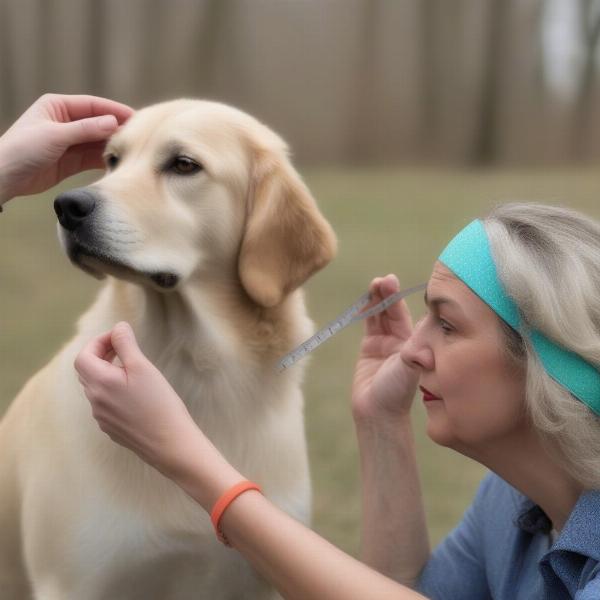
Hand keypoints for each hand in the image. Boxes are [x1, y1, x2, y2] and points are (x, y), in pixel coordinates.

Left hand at [0, 94, 132, 204]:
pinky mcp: (70, 162)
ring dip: (111, 146)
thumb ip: (86, 129)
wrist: (5, 177)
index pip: (92, 105)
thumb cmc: (22, 149)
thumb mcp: (55, 135)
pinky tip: (117, 162)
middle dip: (116, 129)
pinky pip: (92, 158)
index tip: (135, 118)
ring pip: (96, 142)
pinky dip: (104, 160)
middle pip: (97, 123)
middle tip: (137, 137)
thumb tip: (114, 122)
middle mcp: (65, 122)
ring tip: (130, 151)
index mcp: (57, 107)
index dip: (114, 110)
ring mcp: (68, 143)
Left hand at [74, 322, 198, 478]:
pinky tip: (136, 393)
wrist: (170, 443)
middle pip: (87, 371)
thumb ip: (126, 344)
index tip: (119, 337)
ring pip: (96, 388)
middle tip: (123, 347)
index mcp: (100, 383)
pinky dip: (114, 390)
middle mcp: (95, 401)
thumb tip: (117, 327)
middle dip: (101, 355)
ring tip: (131, 368)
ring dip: (107, 373)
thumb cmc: (159, 403)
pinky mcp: (112, 429)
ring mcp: (102, 418)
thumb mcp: (143, 367)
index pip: (83, 356)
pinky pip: (106, 404)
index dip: (98, 342)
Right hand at [352, 274, 418, 424]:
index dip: (412, 299)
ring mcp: (387, 341)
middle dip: (391, 295)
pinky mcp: (371, 345)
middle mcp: (404, 340)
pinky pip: (370, 322)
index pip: (417, 314)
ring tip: (377, 283)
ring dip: (379, 298)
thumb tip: (423, 352)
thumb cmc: (397, 393)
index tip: (408, 287)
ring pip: (383, 313)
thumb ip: (413, 357)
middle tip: (387, 280)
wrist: (377, 411)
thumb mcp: (409, 371)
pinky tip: (368, 296)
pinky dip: (369, 309)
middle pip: (397, 310)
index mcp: (418, 343)